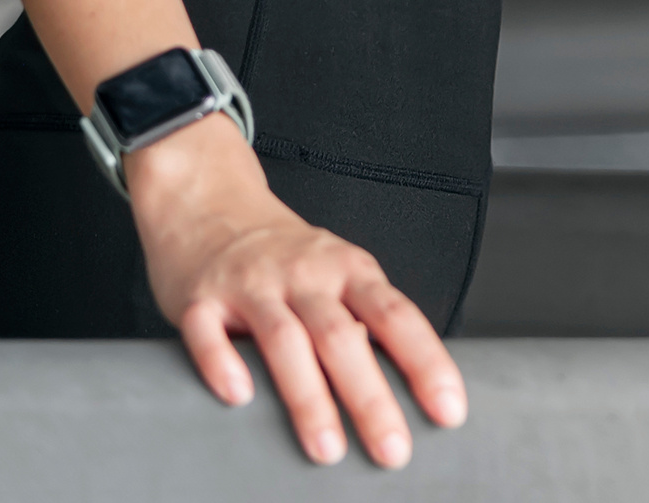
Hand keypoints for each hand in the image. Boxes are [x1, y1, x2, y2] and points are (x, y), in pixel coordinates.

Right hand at [129, 117, 466, 466]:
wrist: (209, 199)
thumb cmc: (283, 253)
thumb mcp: (337, 271)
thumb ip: (363, 318)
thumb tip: (399, 380)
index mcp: (348, 270)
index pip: (397, 317)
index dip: (426, 363)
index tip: (448, 409)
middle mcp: (304, 275)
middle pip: (342, 337)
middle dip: (370, 398)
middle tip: (392, 449)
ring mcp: (251, 284)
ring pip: (284, 340)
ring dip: (308, 397)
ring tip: (328, 448)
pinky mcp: (200, 297)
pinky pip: (209, 332)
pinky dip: (223, 362)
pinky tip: (239, 397)